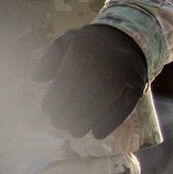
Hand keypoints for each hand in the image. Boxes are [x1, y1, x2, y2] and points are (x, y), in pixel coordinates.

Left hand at [34, 23, 148, 138]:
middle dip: (68, 114)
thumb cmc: (90, 46)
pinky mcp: (136, 86)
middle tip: (59, 124)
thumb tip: (36, 79)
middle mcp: (105, 60)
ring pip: (102, 104)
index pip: (66, 80)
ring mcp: (123, 74)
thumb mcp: (67, 42)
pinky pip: (122, 109)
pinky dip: (109, 124)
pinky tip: (96, 133)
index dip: (55, 100)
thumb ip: (50, 60)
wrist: (130, 40)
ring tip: (74, 131)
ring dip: (85, 122)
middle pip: (83, 95)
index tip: (48, 112)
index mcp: (84, 48)